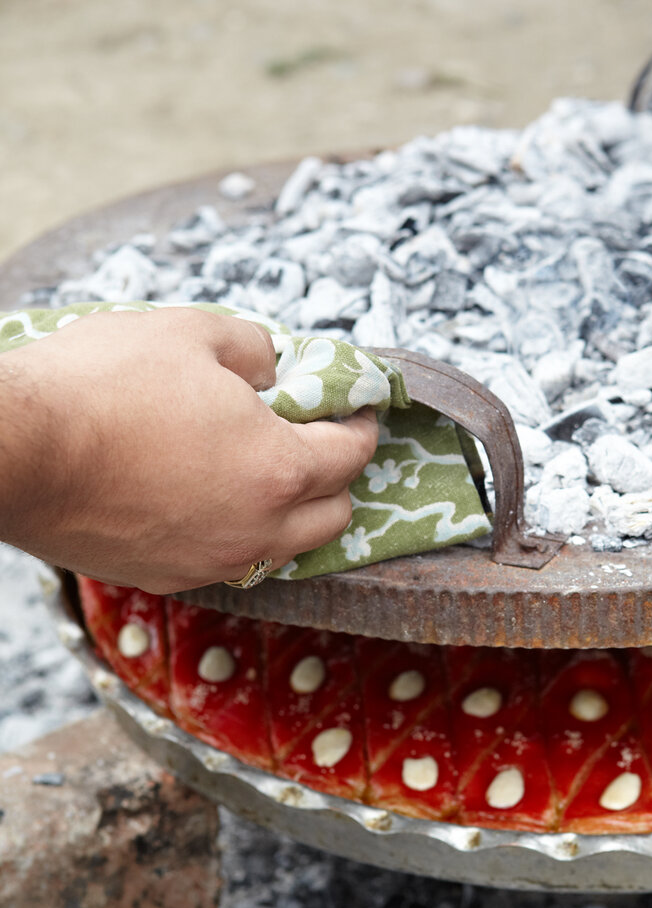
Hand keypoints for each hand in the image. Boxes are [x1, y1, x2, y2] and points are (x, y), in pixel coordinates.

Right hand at [0, 307, 378, 591]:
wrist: (13, 450)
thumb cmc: (102, 384)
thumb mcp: (193, 332)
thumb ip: (255, 348)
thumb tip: (274, 368)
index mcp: (278, 469)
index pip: (353, 453)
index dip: (361, 421)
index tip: (352, 404)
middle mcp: (256, 529)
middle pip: (334, 513)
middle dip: (336, 472)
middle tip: (313, 434)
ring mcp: (210, 560)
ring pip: (284, 545)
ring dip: (291, 508)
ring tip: (262, 465)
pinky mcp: (165, 576)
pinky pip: (229, 558)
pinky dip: (240, 529)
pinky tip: (212, 494)